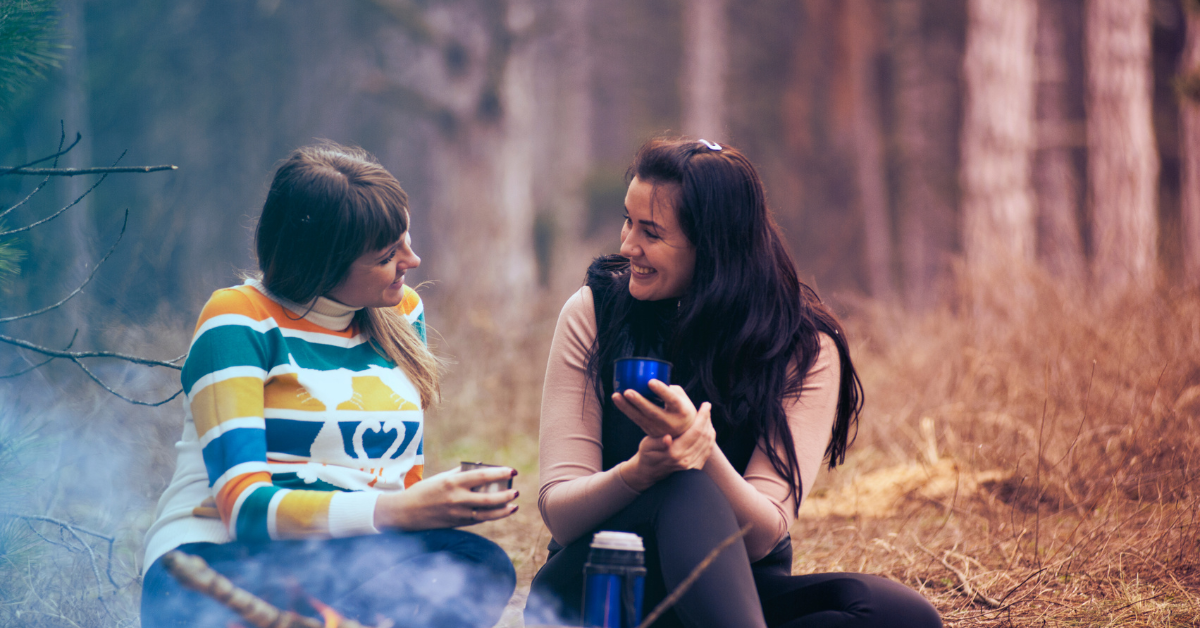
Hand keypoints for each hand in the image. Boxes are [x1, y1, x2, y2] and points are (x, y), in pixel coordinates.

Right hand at [374, 465, 518, 530]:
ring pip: (486, 514)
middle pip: (488, 498)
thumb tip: (482, 468)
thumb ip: (461, 473)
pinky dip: (491, 516)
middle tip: (516, 491)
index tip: (513, 471)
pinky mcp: (457, 524)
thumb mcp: (442, 478)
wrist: (406, 513)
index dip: (500, 473)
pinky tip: (501, 512)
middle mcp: (456, 498)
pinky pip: (478, 520)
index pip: (482, 476)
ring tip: (514, 505)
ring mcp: (457, 513)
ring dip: (503, 510)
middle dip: (506, 495)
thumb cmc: (425, 491)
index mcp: (453, 482)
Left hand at [612, 379, 697, 437]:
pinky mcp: (649, 431)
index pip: (671, 400)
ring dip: (626, 407)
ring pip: (640, 418)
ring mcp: (659, 429)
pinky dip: (626, 410)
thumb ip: (670, 389)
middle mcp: (670, 422)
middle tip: (627, 391)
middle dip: (639, 402)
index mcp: (682, 410)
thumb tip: (652, 378)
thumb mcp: (683, 398)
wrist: (684, 434)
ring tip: (615, 396)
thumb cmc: (682, 409)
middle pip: (652, 412)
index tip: (650, 381)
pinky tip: (618, 400)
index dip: (661, 391)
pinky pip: (636, 420)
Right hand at [618, 402, 714, 491]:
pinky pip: (708, 450)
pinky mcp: (695, 468)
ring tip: (707, 416)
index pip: (695, 432)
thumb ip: (657, 442)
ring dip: (709, 427)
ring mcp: (692, 466)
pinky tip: (708, 429)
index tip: (706, 405)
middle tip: (707, 406)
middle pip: (704, 436)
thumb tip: (667, 438)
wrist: (650, 472)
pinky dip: (710, 438)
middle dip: (707, 419)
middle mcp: (686, 460)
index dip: (702, 417)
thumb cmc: (647, 455)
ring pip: (708, 443)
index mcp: (674, 453)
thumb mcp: (647, 446)